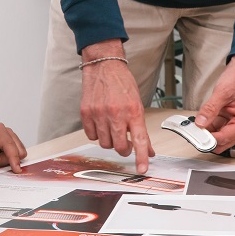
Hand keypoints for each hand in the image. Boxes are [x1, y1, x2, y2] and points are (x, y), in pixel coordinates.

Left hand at [0, 122, 27, 172]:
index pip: (7, 143)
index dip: (13, 156)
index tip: (16, 168)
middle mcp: (0, 129)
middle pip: (15, 146)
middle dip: (9, 159)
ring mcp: (7, 134)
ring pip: (19, 150)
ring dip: (10, 159)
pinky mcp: (11, 140)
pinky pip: (19, 151)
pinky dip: (13, 158)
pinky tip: (2, 159)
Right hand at [79, 40, 153, 173]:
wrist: (104, 66)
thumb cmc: (121, 83)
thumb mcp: (138, 104)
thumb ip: (141, 128)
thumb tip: (148, 149)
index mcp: (133, 111)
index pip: (140, 140)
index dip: (141, 157)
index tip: (142, 169)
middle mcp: (116, 113)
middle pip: (120, 146)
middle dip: (124, 148)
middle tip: (125, 142)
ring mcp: (99, 114)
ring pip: (104, 143)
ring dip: (110, 141)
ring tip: (112, 129)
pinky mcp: (86, 113)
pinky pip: (91, 135)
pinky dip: (96, 134)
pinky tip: (100, 123)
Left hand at [194, 55, 234, 150]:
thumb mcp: (221, 93)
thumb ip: (210, 109)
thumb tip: (200, 123)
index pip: (225, 138)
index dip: (209, 139)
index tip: (196, 137)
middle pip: (223, 143)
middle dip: (208, 139)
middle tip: (194, 133)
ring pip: (220, 139)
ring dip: (208, 135)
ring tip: (196, 127)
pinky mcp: (231, 123)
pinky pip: (218, 131)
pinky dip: (210, 129)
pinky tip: (202, 123)